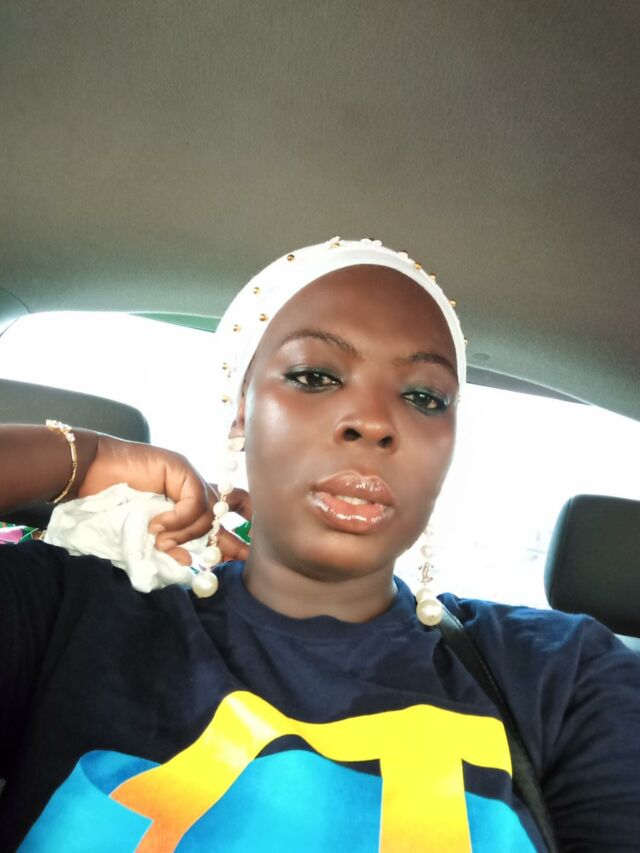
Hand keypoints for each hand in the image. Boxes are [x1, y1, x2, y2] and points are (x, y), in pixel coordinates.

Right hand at [78, 434, 251, 565]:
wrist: (89, 476)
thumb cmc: (111, 506)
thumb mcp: (144, 534)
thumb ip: (167, 545)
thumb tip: (187, 563)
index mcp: (185, 504)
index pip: (221, 515)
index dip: (235, 534)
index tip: (245, 557)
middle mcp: (192, 489)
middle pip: (226, 513)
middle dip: (233, 539)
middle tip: (241, 558)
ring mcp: (188, 478)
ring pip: (208, 512)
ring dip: (185, 534)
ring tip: (160, 541)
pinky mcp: (181, 468)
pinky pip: (195, 500)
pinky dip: (179, 519)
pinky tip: (158, 525)